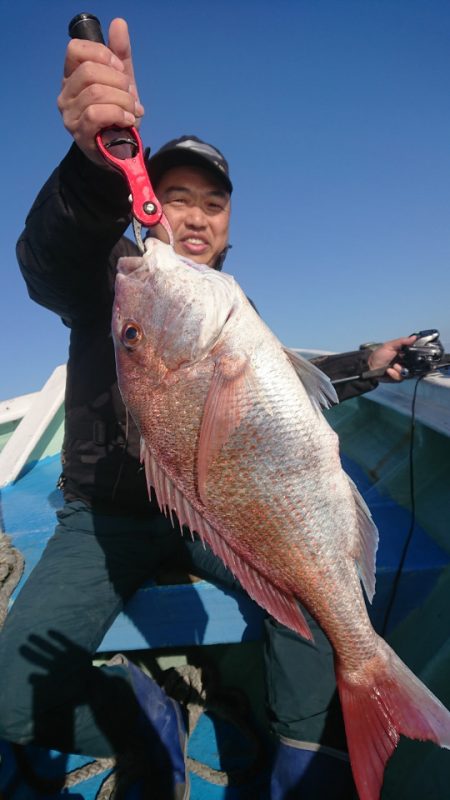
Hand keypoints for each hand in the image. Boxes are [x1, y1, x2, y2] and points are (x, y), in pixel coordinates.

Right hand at [57, 18, 144, 164]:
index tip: (120, 69)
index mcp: (72, 76)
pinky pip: (97, 114)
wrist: (121, 151)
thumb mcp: (122, 82)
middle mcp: (65, 94)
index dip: (102, 54)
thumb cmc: (118, 114)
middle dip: (118, 81)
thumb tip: (118, 23)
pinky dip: (118, 114)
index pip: (75, 49)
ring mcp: (70, 115)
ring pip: (96, 93)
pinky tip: (128, 120)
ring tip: (132, 110)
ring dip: (123, 100)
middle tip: (130, 94)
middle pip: (89, 71)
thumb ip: (120, 55)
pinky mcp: (79, 134)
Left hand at [367, 335, 416, 380]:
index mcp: (404, 353)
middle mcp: (405, 362)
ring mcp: (402, 370)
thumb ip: (402, 341)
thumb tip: (414, 337)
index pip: (415, 354)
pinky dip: (395, 374)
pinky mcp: (397, 378)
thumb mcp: (390, 346)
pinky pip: (401, 378)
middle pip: (415, 365)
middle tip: (401, 361)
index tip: (415, 354)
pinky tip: (389, 371)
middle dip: (409, 364)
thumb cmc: (379, 355)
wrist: (370, 366)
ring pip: (409, 372)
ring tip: (393, 366)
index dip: (417, 354)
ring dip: (400, 369)